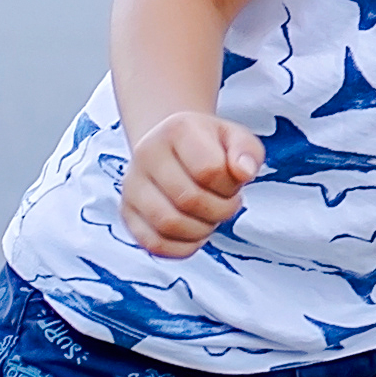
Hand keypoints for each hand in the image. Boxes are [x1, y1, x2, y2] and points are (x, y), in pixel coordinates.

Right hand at [118, 109, 257, 256]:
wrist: (173, 147)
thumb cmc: (209, 146)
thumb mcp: (235, 138)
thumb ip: (248, 151)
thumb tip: (244, 173)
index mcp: (177, 129)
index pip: (209, 170)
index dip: (230, 185)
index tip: (234, 182)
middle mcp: (147, 153)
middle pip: (189, 200)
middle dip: (220, 211)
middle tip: (226, 204)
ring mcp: (132, 184)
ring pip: (168, 224)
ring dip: (202, 230)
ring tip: (210, 217)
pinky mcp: (127, 212)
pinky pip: (154, 244)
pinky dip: (183, 247)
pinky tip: (194, 232)